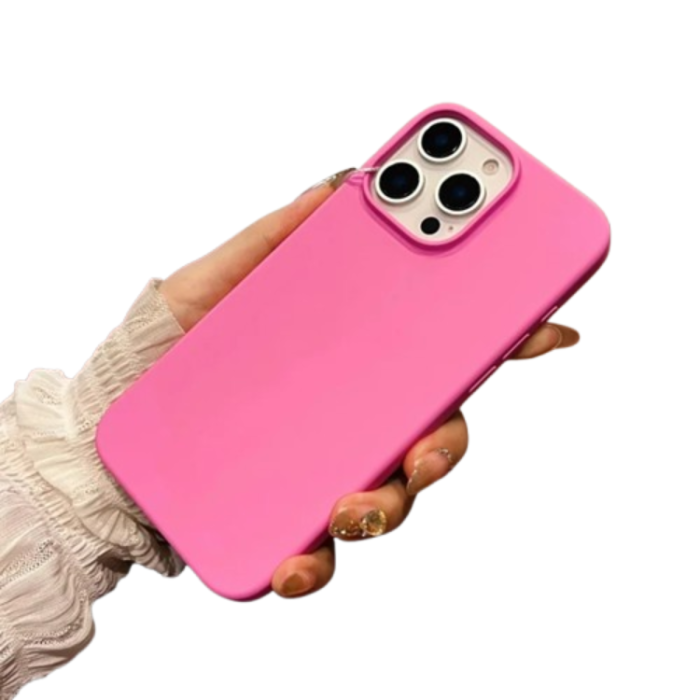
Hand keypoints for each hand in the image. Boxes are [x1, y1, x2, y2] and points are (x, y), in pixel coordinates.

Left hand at [159, 169, 579, 598]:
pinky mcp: (287, 516)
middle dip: (447, 445)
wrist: (106, 424)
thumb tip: (342, 188)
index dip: (504, 336)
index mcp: (355, 354)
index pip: (441, 345)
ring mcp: (326, 466)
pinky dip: (317, 562)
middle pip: (434, 432)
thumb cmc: (167, 346)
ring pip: (391, 497)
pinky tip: (293, 558)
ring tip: (350, 506)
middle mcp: (354, 412)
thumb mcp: (218, 280)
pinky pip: (321, 551)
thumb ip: (278, 237)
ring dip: (390, 507)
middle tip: (427, 445)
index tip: (549, 326)